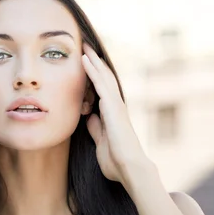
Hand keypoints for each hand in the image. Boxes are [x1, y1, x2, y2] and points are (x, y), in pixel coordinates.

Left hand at [81, 43, 149, 187]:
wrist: (129, 168)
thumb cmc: (116, 161)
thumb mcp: (100, 141)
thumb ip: (96, 129)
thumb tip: (89, 117)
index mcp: (111, 114)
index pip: (101, 90)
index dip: (94, 76)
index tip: (85, 64)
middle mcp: (115, 106)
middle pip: (104, 79)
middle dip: (94, 63)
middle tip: (85, 47)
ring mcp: (115, 105)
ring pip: (103, 77)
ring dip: (93, 61)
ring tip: (84, 46)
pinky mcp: (113, 107)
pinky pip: (100, 84)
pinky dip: (92, 71)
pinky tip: (85, 59)